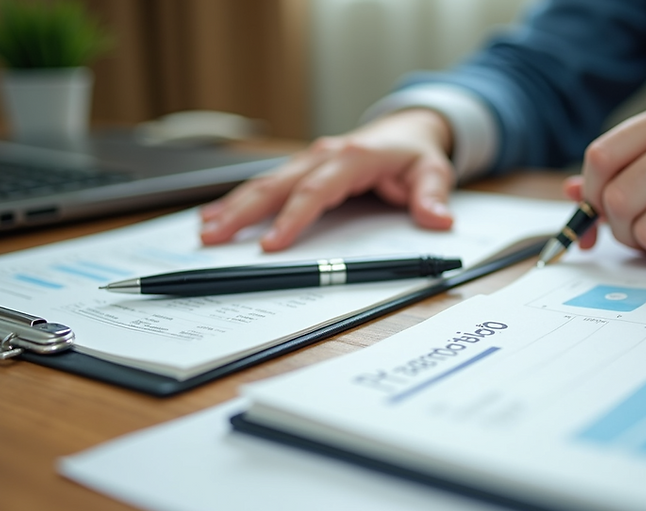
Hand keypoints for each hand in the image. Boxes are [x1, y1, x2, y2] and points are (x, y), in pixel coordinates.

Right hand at [200, 109, 455, 249]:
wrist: (405, 131)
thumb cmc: (415, 154)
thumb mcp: (433, 171)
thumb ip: (433, 196)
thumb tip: (440, 219)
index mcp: (351, 158)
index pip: (316, 191)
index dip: (293, 217)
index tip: (272, 244)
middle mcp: (323, 155)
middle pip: (277, 185)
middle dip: (244, 212)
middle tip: (214, 237)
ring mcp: (308, 161)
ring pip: (264, 183)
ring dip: (233, 206)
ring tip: (205, 230)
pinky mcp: (301, 169)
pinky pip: (266, 185)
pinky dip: (239, 201)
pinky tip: (215, 216)